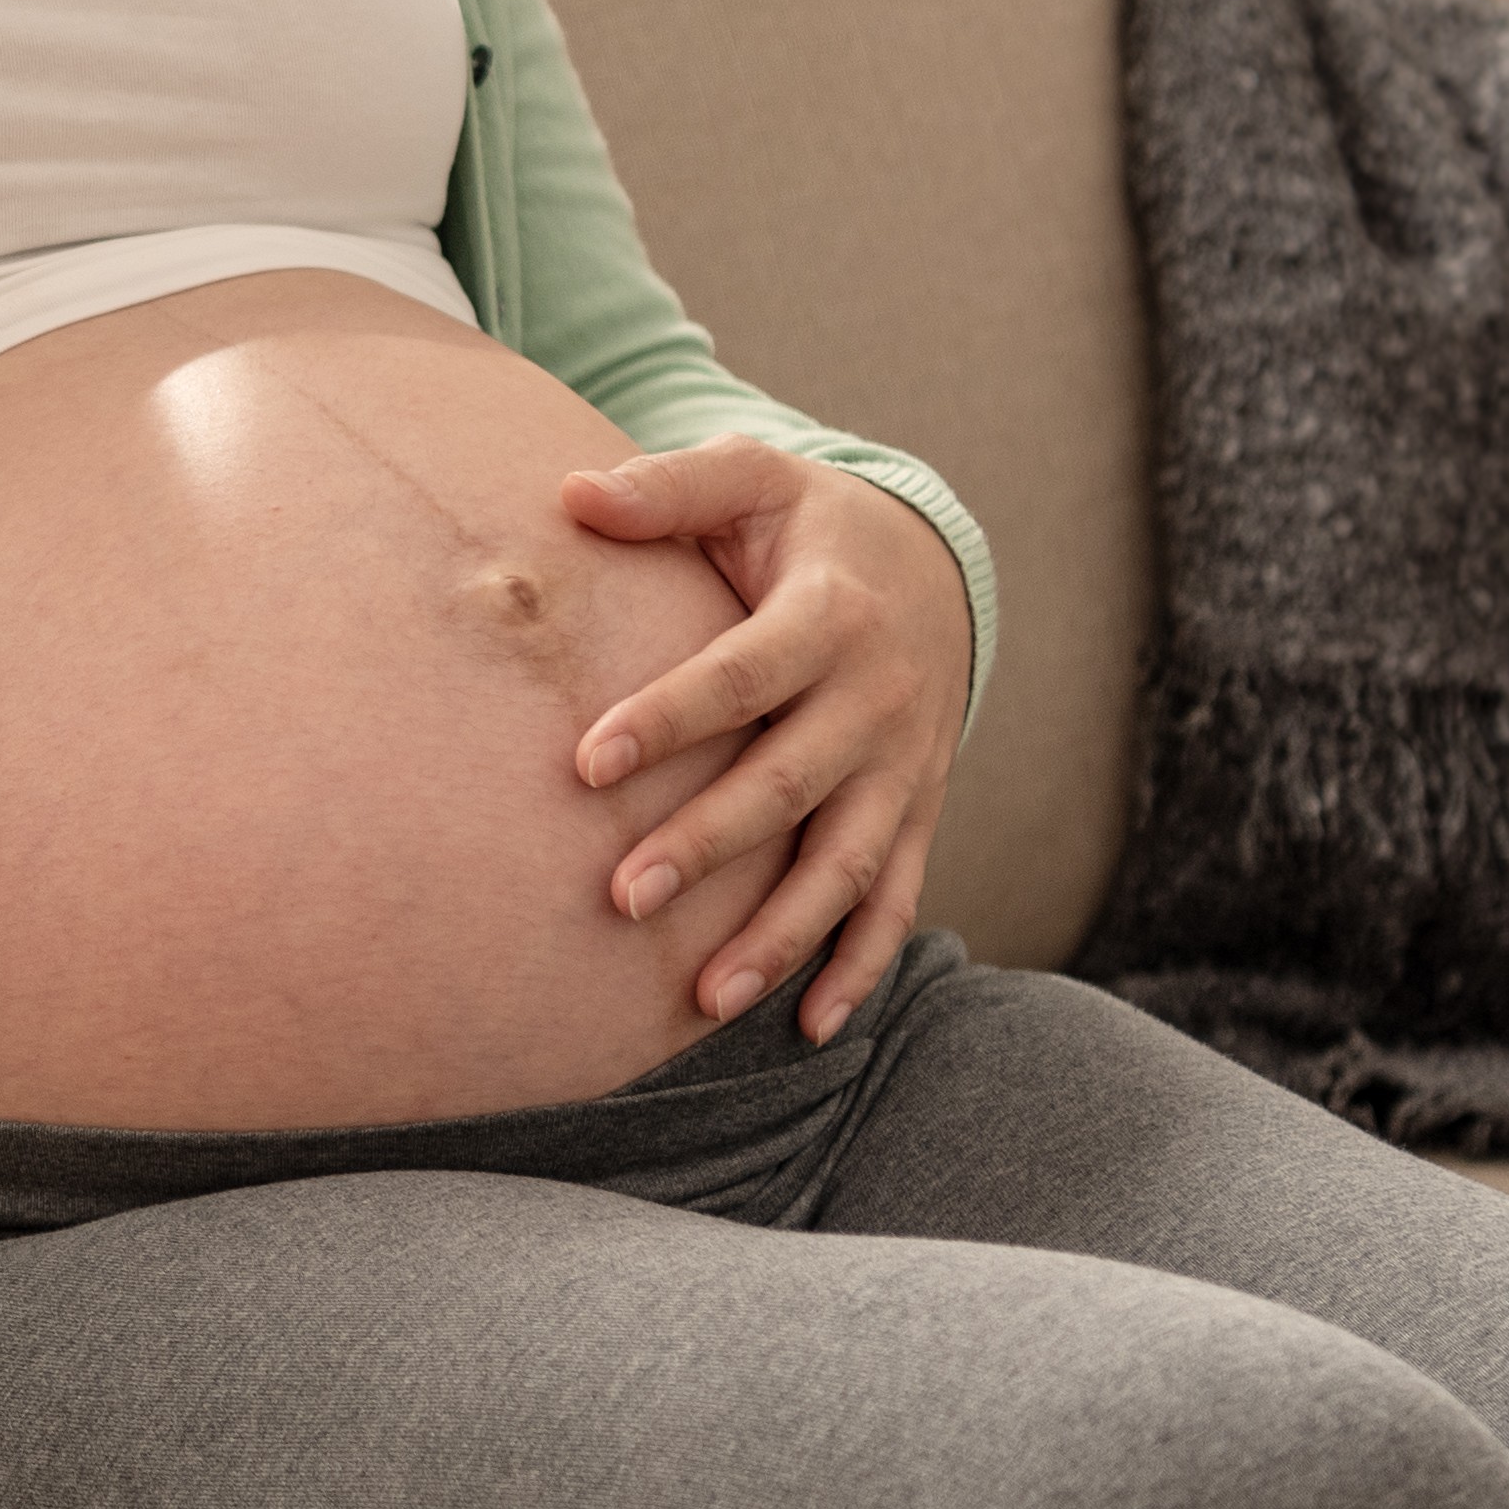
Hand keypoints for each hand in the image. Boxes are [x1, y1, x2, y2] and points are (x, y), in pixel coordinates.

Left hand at [562, 440, 968, 1041]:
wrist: (936, 563)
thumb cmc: (808, 525)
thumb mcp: (753, 480)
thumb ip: (669, 487)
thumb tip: (572, 494)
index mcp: (830, 615)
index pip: (741, 674)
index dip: (668, 717)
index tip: (586, 763)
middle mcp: (878, 699)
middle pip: (791, 782)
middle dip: (711, 843)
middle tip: (625, 896)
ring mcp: (905, 766)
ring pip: (848, 864)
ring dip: (781, 935)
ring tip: (704, 998)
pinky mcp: (918, 812)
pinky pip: (898, 900)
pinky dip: (862, 967)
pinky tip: (809, 1028)